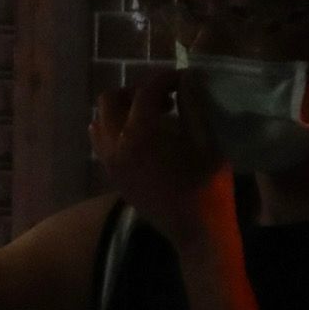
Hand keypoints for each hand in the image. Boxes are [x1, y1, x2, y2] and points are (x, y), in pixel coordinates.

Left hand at [92, 72, 234, 246]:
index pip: (145, 91)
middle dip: (136, 92)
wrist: (194, 230)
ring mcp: (109, 162)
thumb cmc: (208, 187)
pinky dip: (115, 130)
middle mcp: (115, 145)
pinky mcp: (111, 175)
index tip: (183, 80)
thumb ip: (193, 106)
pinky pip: (100, 142)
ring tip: (153, 116)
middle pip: (110, 100)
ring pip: (100, 120)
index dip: (165, 79)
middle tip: (165, 98)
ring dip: (122, 110)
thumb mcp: (207, 141)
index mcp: (140, 135)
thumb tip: (187, 79)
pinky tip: (143, 136)